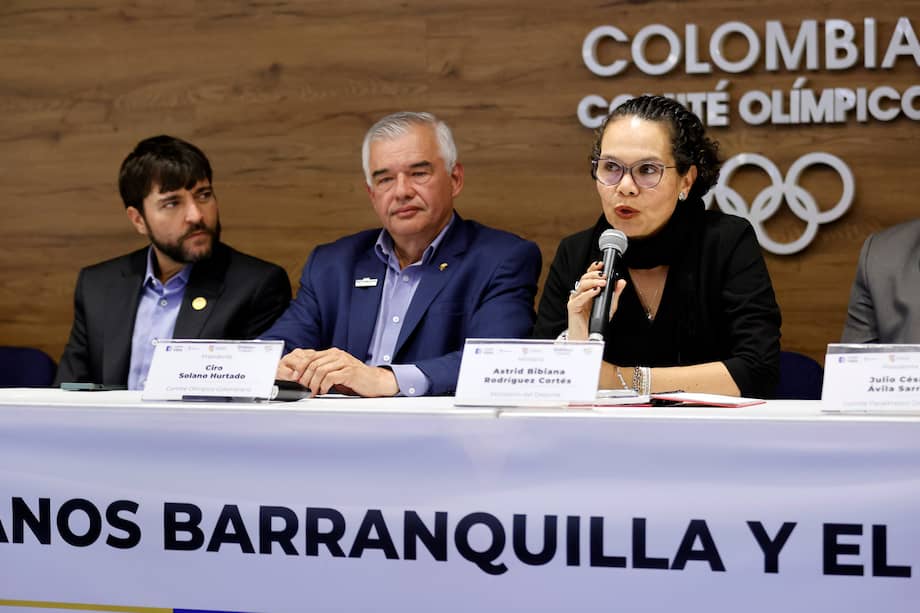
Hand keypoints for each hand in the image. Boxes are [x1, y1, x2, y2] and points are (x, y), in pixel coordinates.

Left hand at [276, 348, 398, 396]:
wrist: (376, 381)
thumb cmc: (356, 379)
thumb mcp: (337, 373)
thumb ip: (324, 372)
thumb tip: (306, 380)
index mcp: (333, 353)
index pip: (310, 357)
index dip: (300, 368)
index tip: (295, 379)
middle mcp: (338, 355)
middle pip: (313, 364)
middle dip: (305, 378)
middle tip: (303, 389)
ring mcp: (344, 362)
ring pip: (320, 370)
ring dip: (313, 383)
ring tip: (313, 392)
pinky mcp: (350, 371)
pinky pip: (331, 377)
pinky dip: (324, 385)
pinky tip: (324, 391)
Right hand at [566, 261, 625, 340]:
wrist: (587, 336)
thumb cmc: (595, 321)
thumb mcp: (609, 305)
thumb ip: (615, 294)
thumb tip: (621, 282)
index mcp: (587, 291)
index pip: (589, 276)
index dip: (594, 269)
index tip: (602, 264)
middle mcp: (580, 294)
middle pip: (584, 278)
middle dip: (595, 275)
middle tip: (604, 277)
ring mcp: (575, 300)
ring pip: (581, 285)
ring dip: (592, 282)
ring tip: (602, 284)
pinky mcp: (573, 307)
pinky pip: (579, 298)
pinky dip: (587, 294)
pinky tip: (595, 292)